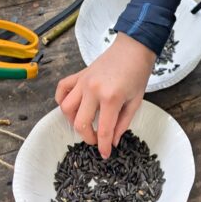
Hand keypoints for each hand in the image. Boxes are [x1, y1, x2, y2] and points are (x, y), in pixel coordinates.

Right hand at [55, 34, 155, 157]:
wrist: (134, 47)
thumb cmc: (138, 73)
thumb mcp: (136, 101)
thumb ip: (123, 123)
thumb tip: (112, 141)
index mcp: (111, 98)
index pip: (103, 130)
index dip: (103, 146)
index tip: (105, 154)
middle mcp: (93, 90)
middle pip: (80, 123)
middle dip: (88, 137)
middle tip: (97, 139)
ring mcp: (83, 81)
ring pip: (66, 108)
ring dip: (73, 121)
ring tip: (85, 123)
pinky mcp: (79, 74)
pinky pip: (62, 89)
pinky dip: (62, 99)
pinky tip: (72, 106)